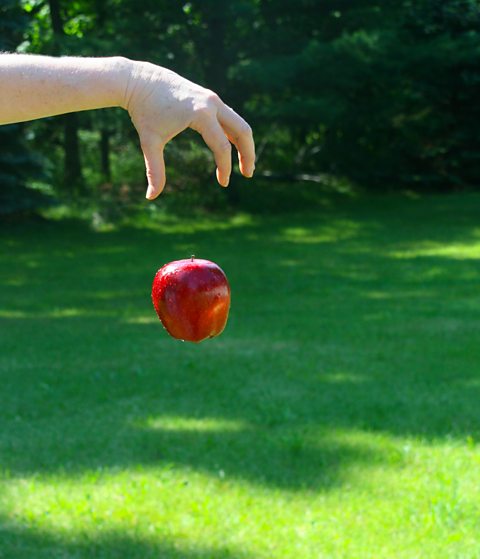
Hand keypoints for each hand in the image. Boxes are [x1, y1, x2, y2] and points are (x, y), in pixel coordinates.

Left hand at [123, 61, 255, 199]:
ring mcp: (212, 99)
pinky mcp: (208, 98)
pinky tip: (230, 149)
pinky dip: (233, 134)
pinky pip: (228, 118)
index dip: (225, 168)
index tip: (223, 183)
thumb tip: (151, 197)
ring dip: (244, 144)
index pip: (222, 147)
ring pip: (238, 123)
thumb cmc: (144, 111)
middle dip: (248, 154)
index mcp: (200, 114)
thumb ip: (155, 170)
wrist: (138, 80)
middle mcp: (211, 103)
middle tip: (247, 174)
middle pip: (242, 131)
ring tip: (243, 165)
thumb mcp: (150, 142)